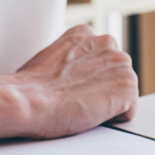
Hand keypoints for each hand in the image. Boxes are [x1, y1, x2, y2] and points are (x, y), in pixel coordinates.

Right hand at [0, 25, 137, 146]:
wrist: (26, 100)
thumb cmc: (29, 88)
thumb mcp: (49, 59)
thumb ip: (70, 60)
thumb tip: (72, 74)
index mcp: (85, 34)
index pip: (100, 60)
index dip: (86, 80)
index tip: (71, 87)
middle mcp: (107, 43)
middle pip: (115, 75)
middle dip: (100, 90)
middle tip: (75, 99)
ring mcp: (120, 64)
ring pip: (122, 93)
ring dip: (106, 104)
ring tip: (80, 105)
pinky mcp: (128, 86)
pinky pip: (128, 111)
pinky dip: (112, 119)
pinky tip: (89, 114)